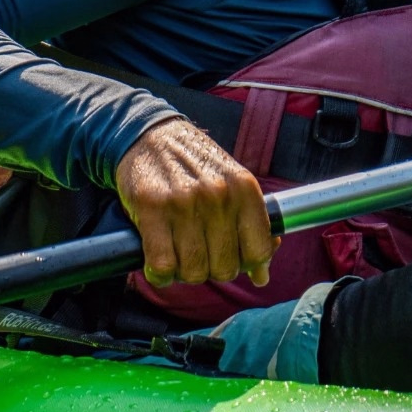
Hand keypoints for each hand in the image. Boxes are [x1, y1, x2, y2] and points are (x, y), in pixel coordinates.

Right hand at [116, 118, 274, 287]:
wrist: (149, 135)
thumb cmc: (194, 165)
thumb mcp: (232, 184)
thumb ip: (250, 225)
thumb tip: (262, 276)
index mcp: (244, 188)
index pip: (258, 250)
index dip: (246, 266)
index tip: (233, 261)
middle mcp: (218, 195)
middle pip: (224, 268)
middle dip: (211, 270)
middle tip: (199, 255)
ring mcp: (185, 202)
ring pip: (193, 271)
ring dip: (184, 273)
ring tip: (178, 255)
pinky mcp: (152, 208)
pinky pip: (162, 265)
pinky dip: (159, 274)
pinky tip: (158, 264)